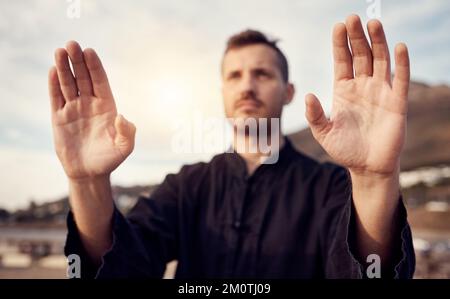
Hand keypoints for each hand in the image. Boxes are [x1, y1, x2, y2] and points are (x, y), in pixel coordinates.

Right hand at [48, 41, 135, 179]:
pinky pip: (56, 98)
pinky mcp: (59, 118)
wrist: (89, 173)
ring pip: (68, 84)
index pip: (100, 81)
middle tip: (72, 44)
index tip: (90, 51)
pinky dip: (54, 85)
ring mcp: (74, 109)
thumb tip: (121, 116)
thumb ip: (127, 132)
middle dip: (78, 61)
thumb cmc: (110, 159)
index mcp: (107, 107)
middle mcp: (90, 104)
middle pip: (83, 78)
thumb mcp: (124, 148)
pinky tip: (52, 71)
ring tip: (60, 51)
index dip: (95, 67)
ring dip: (64, 68)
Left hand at [305, 15, 409, 176]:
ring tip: (373, 23)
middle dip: (356, 37)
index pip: (342, 61)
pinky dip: (401, 63)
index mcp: (343, 90)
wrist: (367, 168)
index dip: (340, 44)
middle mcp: (362, 87)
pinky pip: (400, 79)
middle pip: (360, 55)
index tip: (338, 26)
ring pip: (380, 61)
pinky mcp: (397, 103)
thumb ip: (315, 115)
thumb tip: (307, 95)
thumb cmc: (345, 150)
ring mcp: (380, 92)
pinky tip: (398, 46)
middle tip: (353, 18)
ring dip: (378, 42)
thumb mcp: (324, 133)